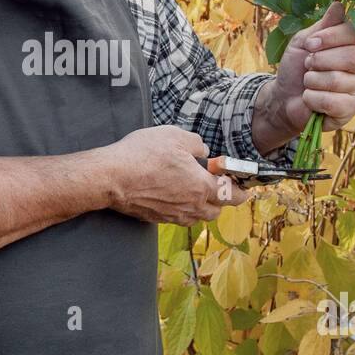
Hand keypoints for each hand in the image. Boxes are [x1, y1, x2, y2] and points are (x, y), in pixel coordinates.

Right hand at [105, 125, 250, 224]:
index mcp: (202, 187)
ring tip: (191, 188)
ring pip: (196, 216)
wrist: (111, 178)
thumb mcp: (175, 136)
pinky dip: (181, 208)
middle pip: (216, 211)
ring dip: (200, 205)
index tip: (242, 185)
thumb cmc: (143, 155)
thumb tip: (203, 151)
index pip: (233, 196)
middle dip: (220, 199)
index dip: (241, 191)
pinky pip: (178, 217)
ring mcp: (173, 215)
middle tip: (214, 183)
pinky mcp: (157, 218)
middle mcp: (191, 206)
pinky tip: (171, 193)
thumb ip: (196, 144)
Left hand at [270, 0, 354, 133]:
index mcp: (354, 46)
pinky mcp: (350, 110)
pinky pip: (333, 102)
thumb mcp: (304, 42)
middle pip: (353, 57)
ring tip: (307, 82)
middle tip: (307, 65)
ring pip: (338, 80)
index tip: (310, 43)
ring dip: (312, 80)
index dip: (331, 37)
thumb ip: (323, 25)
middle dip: (320, 60)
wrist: (283, 97)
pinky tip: (310, 98)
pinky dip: (312, 99)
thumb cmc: (296, 67)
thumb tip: (340, 4)